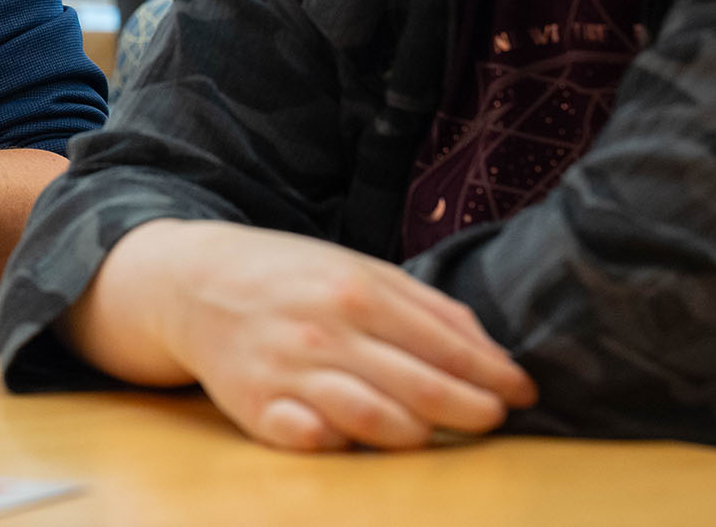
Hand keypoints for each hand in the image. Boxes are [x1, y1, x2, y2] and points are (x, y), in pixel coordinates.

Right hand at [123, 221, 536, 450]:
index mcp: (357, 291)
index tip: (523, 393)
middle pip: (423, 390)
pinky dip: (345, 445)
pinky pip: (316, 441)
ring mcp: (291, 374)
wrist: (193, 283)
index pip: (447, 346)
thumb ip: (427, 308)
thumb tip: (492, 354)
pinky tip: (361, 440)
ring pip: (378, 422)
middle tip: (495, 419)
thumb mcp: (359, 270)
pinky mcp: (259, 410)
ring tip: (436, 432)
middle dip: (474, 411)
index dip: (494, 375)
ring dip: (421, 435)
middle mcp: (326, 333)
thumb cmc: (289, 277)